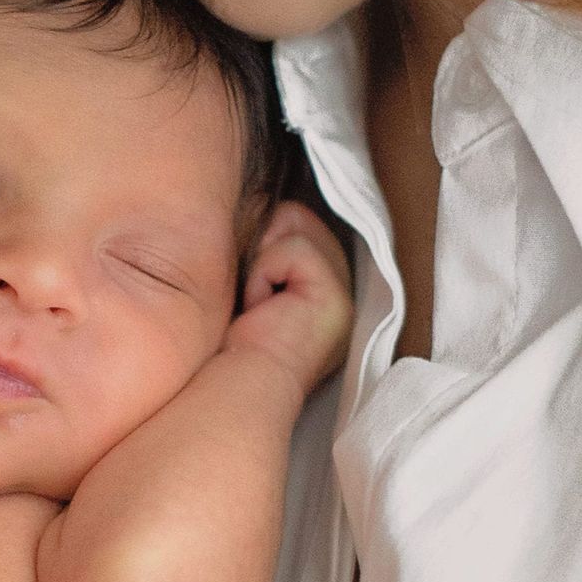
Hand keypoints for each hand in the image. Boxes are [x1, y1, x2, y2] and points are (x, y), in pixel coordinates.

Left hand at [223, 202, 353, 396]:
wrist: (241, 380)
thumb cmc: (239, 336)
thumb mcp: (254, 277)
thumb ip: (266, 241)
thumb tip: (261, 201)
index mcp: (323, 285)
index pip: (300, 224)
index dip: (272, 235)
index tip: (255, 270)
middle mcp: (340, 285)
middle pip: (297, 215)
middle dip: (266, 245)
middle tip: (255, 293)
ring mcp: (342, 290)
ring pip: (294, 223)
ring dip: (263, 260)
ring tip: (260, 301)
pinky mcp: (334, 294)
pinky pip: (291, 247)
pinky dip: (265, 273)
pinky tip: (264, 308)